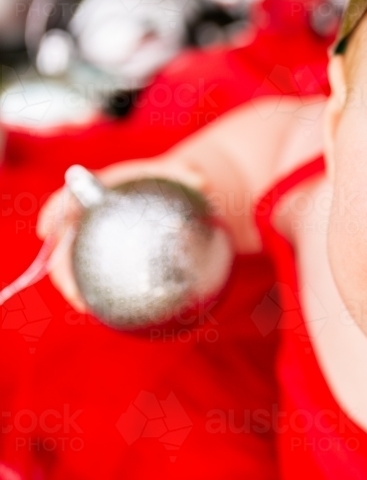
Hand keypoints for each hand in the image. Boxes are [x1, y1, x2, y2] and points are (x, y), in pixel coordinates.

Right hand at [37, 157, 206, 311]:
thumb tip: (202, 182)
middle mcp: (91, 216)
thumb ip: (188, 175)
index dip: (53, 212)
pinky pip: (97, 275)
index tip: (47, 230)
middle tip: (74, 292)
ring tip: (87, 307)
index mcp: (99, 189)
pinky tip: (109, 309)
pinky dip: (98, 291)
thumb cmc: (173, 181)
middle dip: (60, 268)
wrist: (177, 193)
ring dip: (75, 287)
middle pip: (63, 242)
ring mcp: (96, 238)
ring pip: (74, 265)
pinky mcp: (108, 256)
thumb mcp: (180, 174)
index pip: (67, 197)